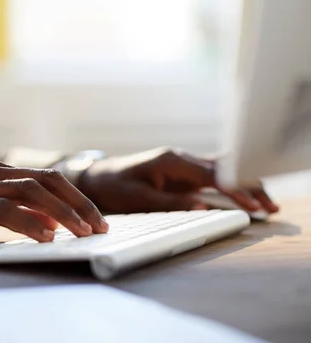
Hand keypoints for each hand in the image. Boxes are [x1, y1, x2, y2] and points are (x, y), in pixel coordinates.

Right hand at [0, 160, 108, 244]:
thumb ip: (4, 208)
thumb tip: (42, 223)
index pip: (45, 178)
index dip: (74, 197)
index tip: (94, 218)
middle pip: (47, 181)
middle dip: (78, 203)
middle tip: (100, 226)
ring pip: (31, 192)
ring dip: (62, 212)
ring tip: (83, 232)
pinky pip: (2, 209)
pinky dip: (27, 221)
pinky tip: (45, 236)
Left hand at [78, 148, 279, 214]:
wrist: (98, 177)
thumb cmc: (115, 185)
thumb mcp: (138, 197)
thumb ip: (170, 203)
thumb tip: (202, 208)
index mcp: (172, 161)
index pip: (213, 175)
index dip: (236, 190)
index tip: (252, 205)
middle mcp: (182, 159)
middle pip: (225, 169)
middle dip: (249, 186)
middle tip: (269, 207)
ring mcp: (183, 165)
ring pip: (223, 172)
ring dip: (244, 185)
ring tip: (266, 205)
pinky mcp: (182, 173)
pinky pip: (213, 178)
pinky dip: (232, 186)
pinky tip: (246, 197)